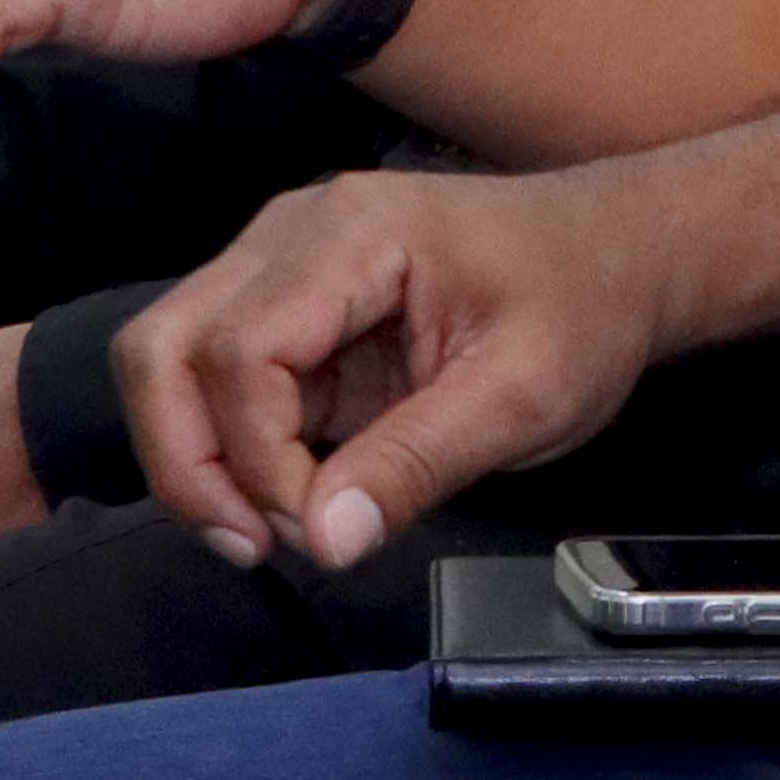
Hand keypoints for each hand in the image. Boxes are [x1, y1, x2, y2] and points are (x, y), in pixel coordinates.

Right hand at [112, 163, 667, 571]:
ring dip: (199, 460)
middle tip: (257, 544)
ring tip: (274, 529)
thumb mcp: (525, 399)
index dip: (257, 459)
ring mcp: (280, 266)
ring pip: (170, 362)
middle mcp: (291, 235)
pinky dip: (228, 449)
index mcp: (353, 235)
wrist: (616, 254)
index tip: (320, 526)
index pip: (239, 351)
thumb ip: (419, 464)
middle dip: (189, 463)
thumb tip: (325, 542)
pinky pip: (215, 379)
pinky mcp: (288, 309)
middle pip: (164, 347)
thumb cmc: (583, 305)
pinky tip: (289, 499)